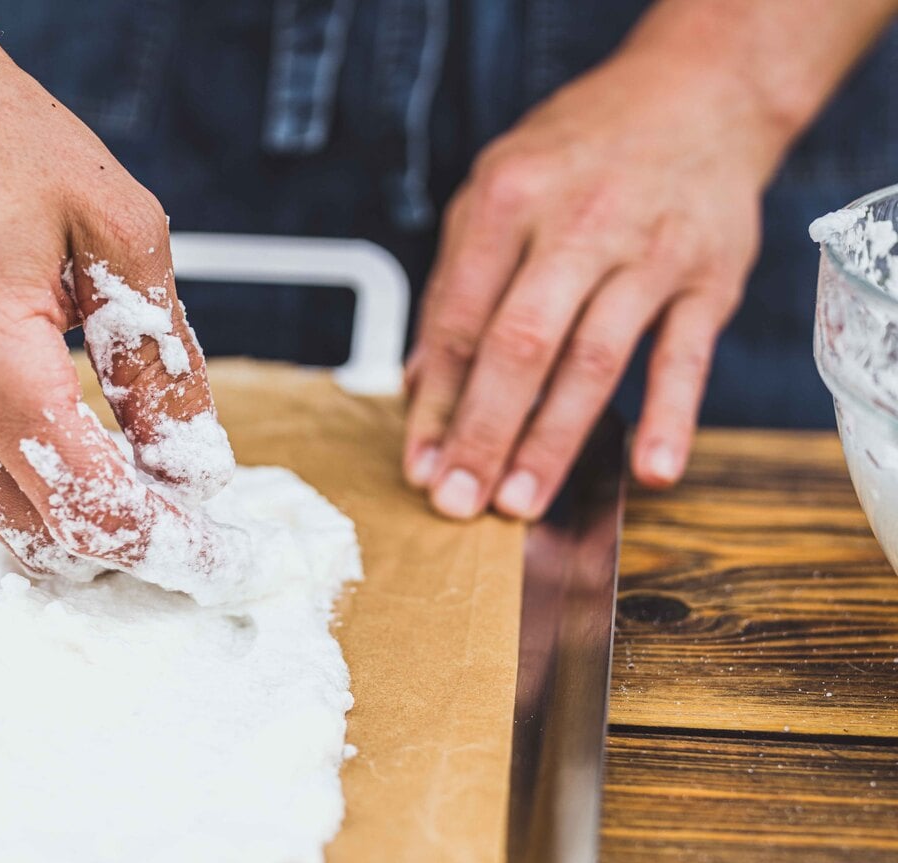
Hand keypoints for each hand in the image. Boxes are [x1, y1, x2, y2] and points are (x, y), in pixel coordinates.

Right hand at [0, 2, 238, 591]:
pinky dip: (20, 482)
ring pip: (0, 521)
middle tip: (183, 520)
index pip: (93, 507)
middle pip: (46, 538)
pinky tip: (62, 438)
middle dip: (124, 542)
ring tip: (132, 475)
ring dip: (71, 515)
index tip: (212, 553)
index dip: (163, 542)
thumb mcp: (118, 228)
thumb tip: (193, 459)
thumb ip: (161, 360)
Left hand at [404, 44, 779, 520]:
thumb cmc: (580, 154)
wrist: (699, 92)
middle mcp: (578, 223)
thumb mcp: (495, 192)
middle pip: (520, 347)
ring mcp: (649, 253)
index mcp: (509, 200)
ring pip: (594, 362)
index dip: (436, 404)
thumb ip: (456, 287)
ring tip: (520, 504)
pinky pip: (687, 357)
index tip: (419, 467)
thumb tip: (420, 386)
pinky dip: (670, 417)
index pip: (460, 322)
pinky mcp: (709, 279)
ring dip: (553, 442)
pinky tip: (651, 473)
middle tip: (459, 503)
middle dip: (483, 434)